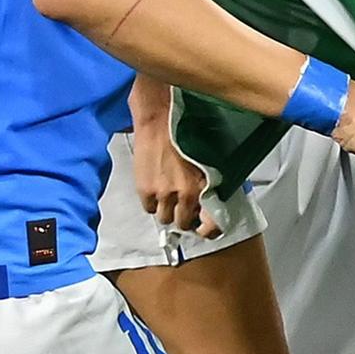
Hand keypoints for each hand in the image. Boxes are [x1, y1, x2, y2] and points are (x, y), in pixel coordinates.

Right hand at [132, 110, 216, 236]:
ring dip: (167, 210)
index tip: (205, 230)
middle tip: (183, 209)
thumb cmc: (183, 136)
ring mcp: (163, 193)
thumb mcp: (206, 162)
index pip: (210, 223)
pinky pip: (149, 208)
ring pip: (164, 218)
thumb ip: (206, 185)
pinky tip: (156, 189)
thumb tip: (208, 202)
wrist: (159, 123)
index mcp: (203, 186)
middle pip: (182, 223)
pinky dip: (152, 203)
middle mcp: (184, 194)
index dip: (207, 230)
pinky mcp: (145, 190)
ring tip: (168, 196)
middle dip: (184, 218)